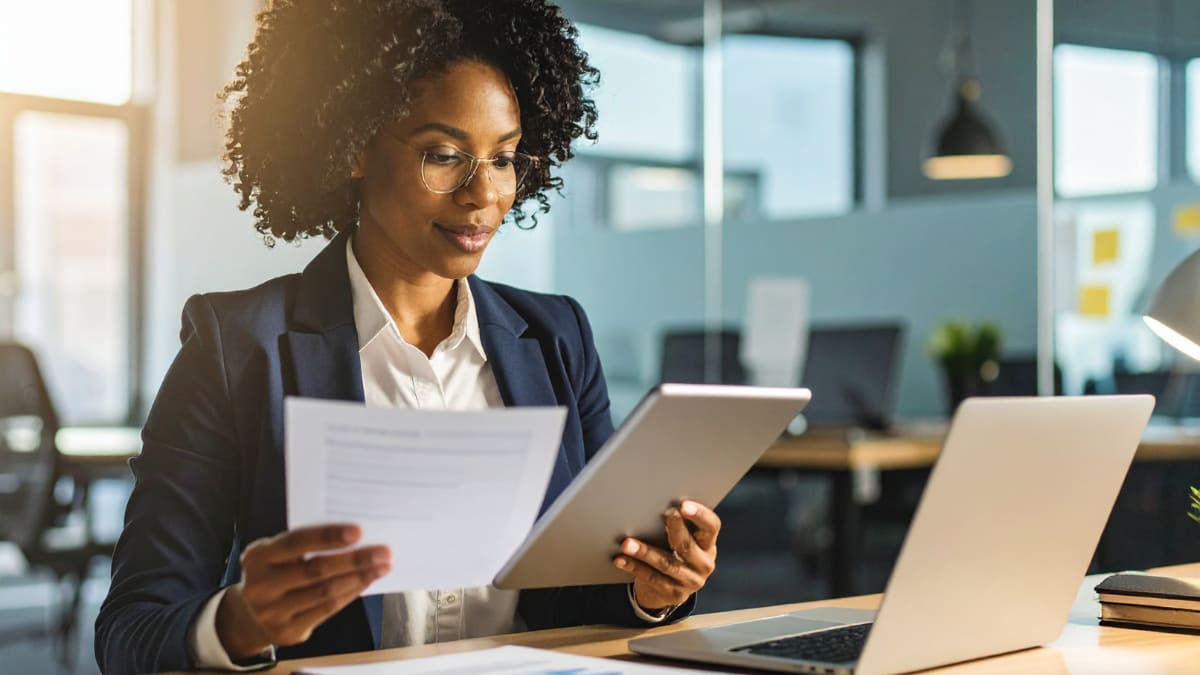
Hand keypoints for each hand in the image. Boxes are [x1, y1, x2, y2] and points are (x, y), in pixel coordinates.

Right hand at [216, 524, 389, 658]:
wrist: (249, 615)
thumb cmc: (276, 572)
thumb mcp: (279, 554)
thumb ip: (307, 545)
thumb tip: (355, 537)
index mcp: (258, 557)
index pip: (296, 542)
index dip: (328, 536)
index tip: (358, 531)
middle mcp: (261, 585)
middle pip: (315, 569)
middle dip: (354, 559)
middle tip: (383, 551)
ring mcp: (272, 612)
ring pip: (325, 592)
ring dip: (359, 577)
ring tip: (382, 566)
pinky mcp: (287, 631)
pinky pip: (327, 610)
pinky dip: (351, 593)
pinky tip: (366, 581)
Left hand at [612, 500, 719, 611]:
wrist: (674, 591)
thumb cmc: (677, 554)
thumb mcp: (687, 541)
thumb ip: (680, 525)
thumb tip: (656, 502)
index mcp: (708, 545)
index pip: (711, 527)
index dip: (700, 515)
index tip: (684, 505)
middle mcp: (703, 564)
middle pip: (687, 545)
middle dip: (675, 528)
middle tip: (663, 514)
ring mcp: (689, 581)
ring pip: (666, 563)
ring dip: (644, 552)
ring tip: (627, 543)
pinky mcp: (672, 593)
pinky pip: (651, 577)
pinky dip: (634, 567)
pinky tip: (620, 559)